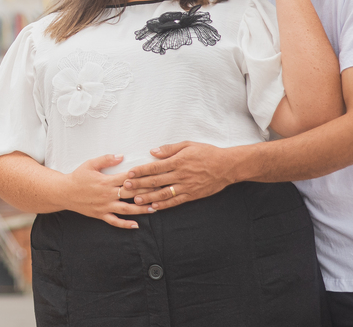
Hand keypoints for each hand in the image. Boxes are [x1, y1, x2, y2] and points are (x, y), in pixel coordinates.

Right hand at [62, 154, 152, 228]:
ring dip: (141, 210)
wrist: (64, 192)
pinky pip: (115, 221)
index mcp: (106, 181)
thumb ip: (106, 159)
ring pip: (127, 210)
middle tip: (160, 192)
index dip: (142, 177)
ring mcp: (105, 206)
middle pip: (131, 194)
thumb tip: (121, 156)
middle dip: (146, 193)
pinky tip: (136, 225)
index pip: (128, 179)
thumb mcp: (90, 164)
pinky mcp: (101, 215)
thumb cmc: (78, 177)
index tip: (154, 176)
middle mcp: (107, 194)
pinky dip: (126, 224)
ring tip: (154, 209)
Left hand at [121, 142, 238, 210]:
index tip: (129, 174)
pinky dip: (164, 205)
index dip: (141, 171)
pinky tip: (154, 207)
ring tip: (136, 200)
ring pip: (164, 194)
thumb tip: (153, 152)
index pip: (155, 167)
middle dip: (139, 185)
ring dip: (149, 198)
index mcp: (178, 161)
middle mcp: (180, 175)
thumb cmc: (207, 153)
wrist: (227, 166)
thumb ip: (169, 149)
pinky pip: (176, 201)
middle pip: (156, 181)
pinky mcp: (192, 195)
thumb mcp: (188, 145)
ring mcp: (186, 186)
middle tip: (125, 188)